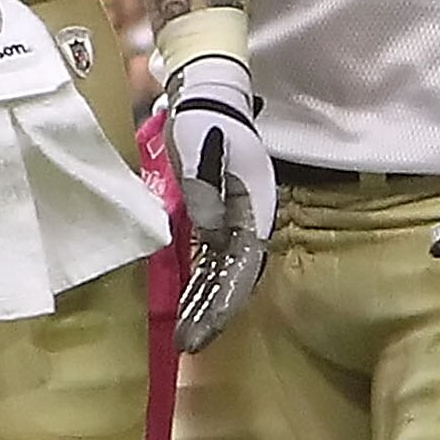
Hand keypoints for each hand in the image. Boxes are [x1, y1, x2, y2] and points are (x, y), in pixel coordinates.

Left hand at [164, 52, 277, 354]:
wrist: (207, 95)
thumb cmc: (206, 120)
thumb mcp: (202, 152)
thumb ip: (204, 194)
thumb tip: (207, 234)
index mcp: (253, 208)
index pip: (242, 266)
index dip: (224, 302)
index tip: (203, 329)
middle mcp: (249, 221)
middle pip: (234, 277)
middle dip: (213, 312)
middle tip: (189, 344)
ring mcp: (234, 220)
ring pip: (222, 272)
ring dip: (205, 303)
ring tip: (186, 336)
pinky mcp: (216, 217)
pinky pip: (210, 259)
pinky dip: (199, 283)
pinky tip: (186, 304)